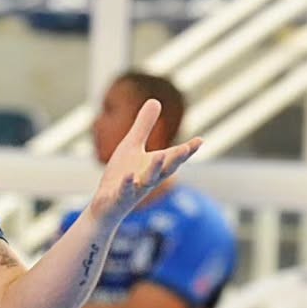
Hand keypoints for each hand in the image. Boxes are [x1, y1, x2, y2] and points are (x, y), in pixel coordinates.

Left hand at [90, 100, 202, 224]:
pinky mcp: (117, 198)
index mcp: (154, 167)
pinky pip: (124, 192)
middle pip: (166, 169)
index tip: (200, 140)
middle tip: (187, 148)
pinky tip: (128, 176)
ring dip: (154, 169)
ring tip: (159, 156)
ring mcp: (134, 191)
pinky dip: (126, 185)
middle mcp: (148, 180)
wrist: (106, 207)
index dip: (187, 150)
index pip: (173, 157)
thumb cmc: (121, 176)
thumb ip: (144, 126)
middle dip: (176, 158)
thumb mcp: (132, 146)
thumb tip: (155, 100)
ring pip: (147, 181)